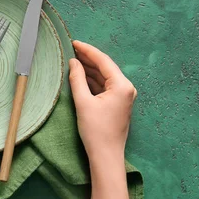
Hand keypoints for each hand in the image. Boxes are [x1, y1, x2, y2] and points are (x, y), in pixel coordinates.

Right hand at [68, 41, 136, 165]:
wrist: (106, 156)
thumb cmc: (95, 130)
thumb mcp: (83, 102)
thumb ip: (77, 79)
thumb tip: (73, 62)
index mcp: (122, 85)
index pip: (103, 61)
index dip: (88, 50)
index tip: (74, 42)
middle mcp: (126, 88)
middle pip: (105, 67)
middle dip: (88, 59)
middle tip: (71, 50)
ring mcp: (123, 96)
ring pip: (104, 77)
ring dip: (90, 69)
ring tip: (73, 61)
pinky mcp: (118, 104)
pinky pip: (105, 87)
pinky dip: (93, 81)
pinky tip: (81, 76)